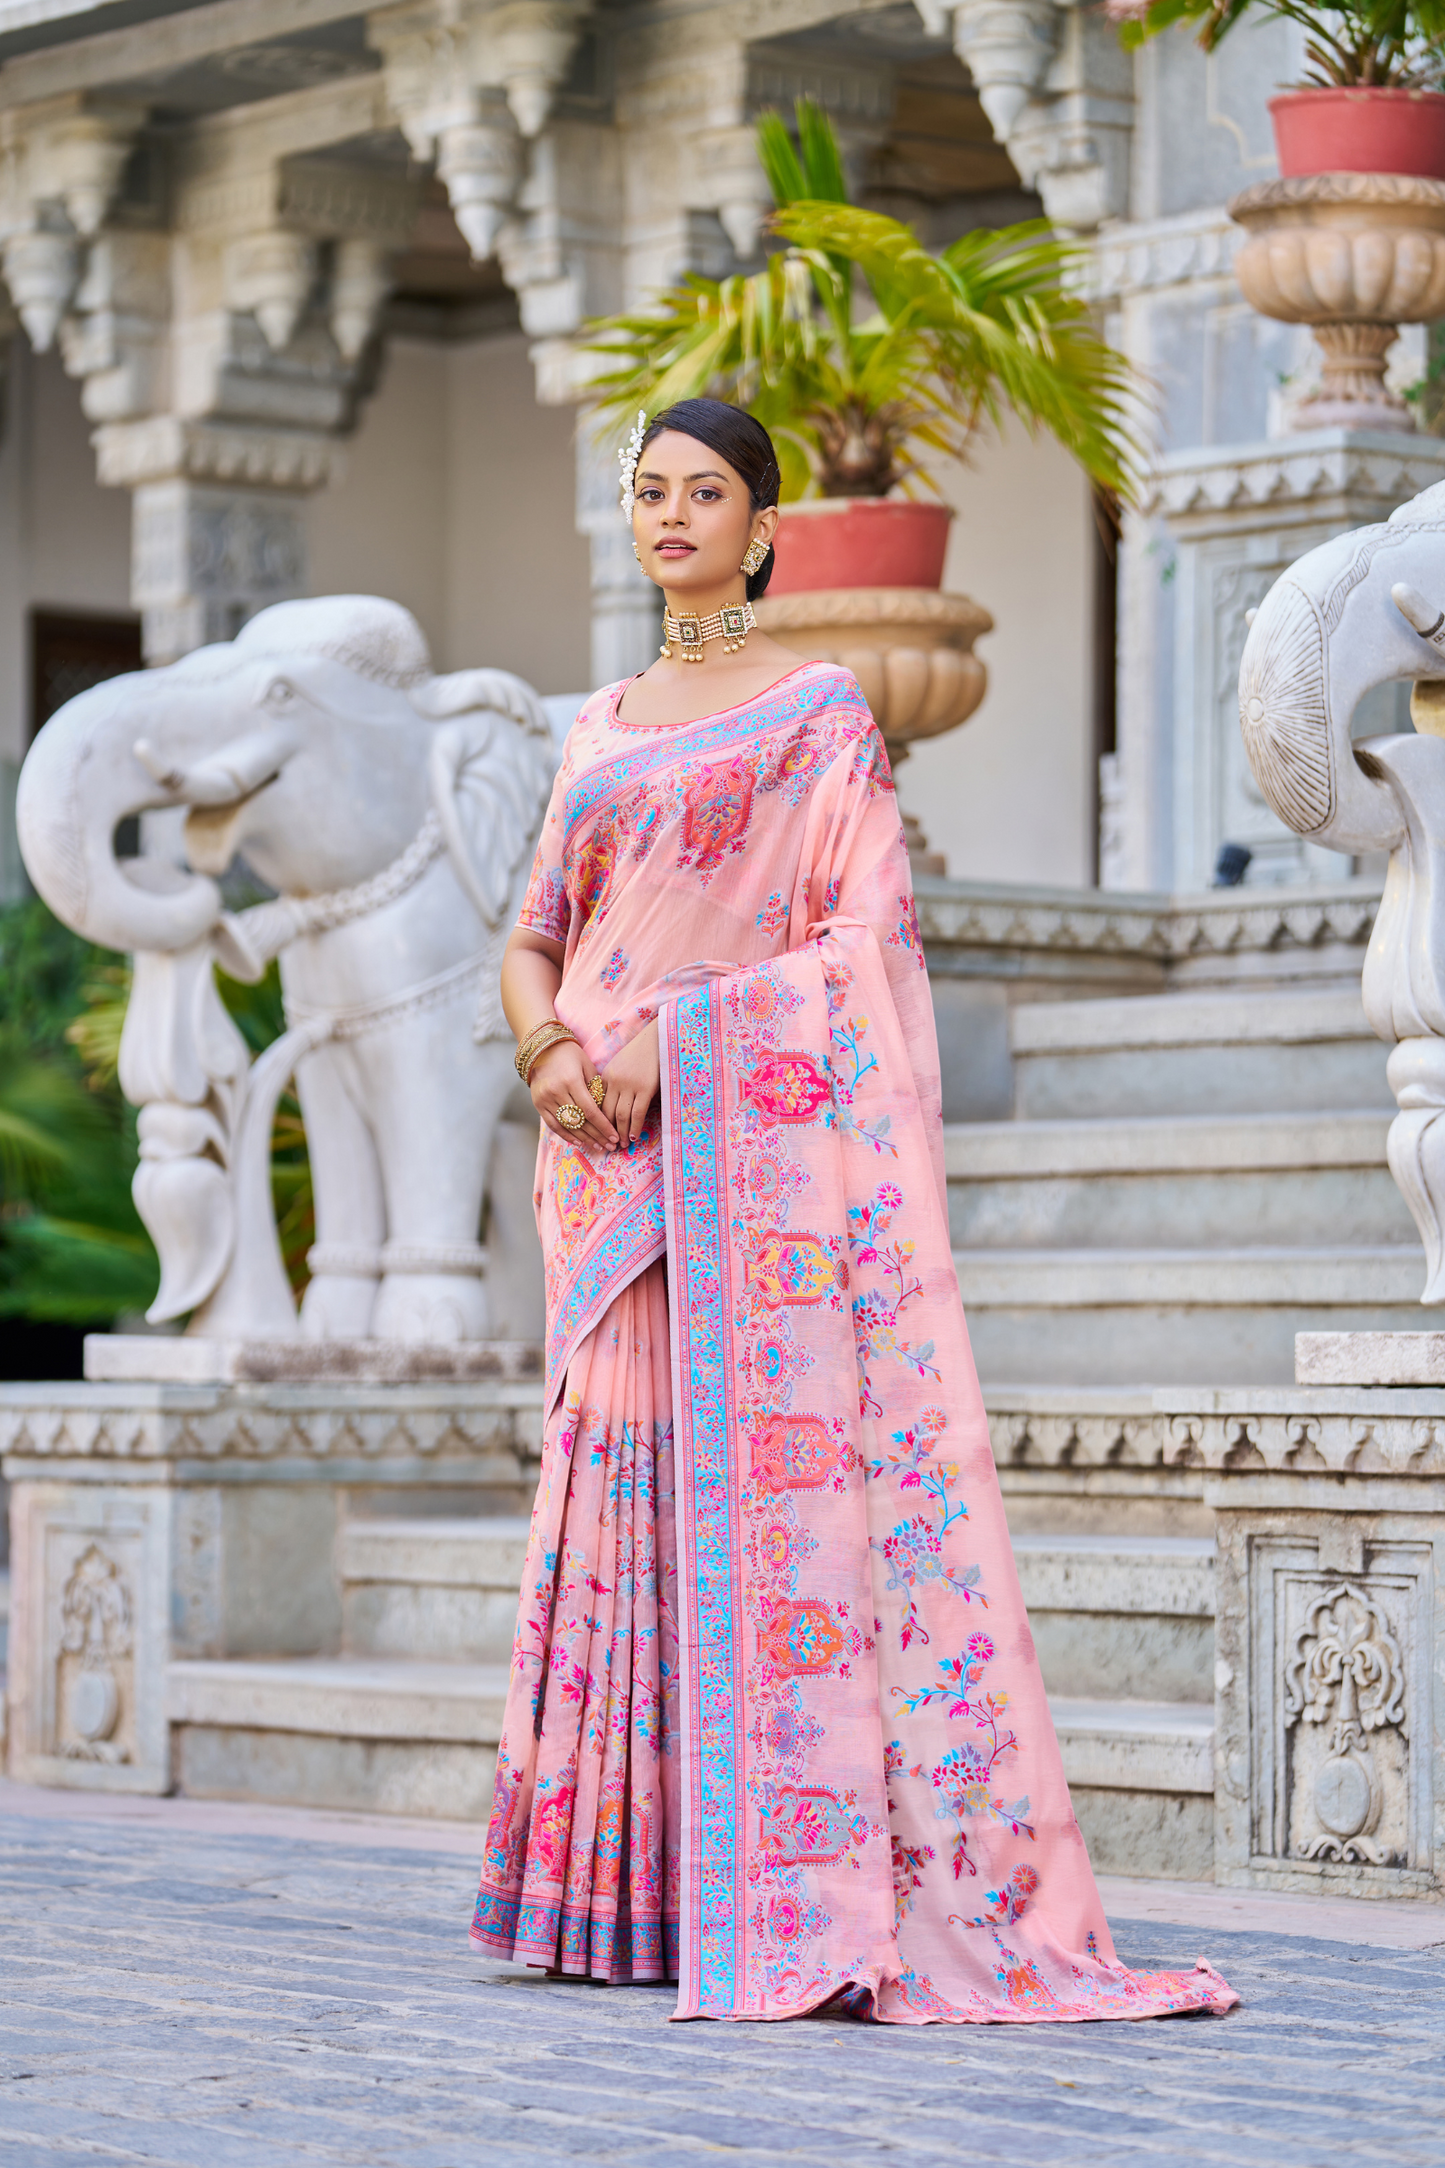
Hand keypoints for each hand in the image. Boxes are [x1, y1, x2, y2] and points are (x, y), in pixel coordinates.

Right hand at [530, 1039, 617, 1151]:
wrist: (543, 1048)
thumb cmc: (571, 1055)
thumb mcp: (587, 1066)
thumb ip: (596, 1089)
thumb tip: (608, 1113)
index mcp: (571, 1081)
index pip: (590, 1111)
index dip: (603, 1126)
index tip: (615, 1137)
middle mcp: (556, 1091)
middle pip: (580, 1121)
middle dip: (597, 1135)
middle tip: (611, 1146)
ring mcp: (545, 1099)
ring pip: (567, 1125)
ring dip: (584, 1138)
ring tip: (598, 1146)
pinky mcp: (538, 1104)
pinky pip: (553, 1125)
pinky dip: (566, 1135)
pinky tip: (579, 1142)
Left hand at [596, 1019, 659, 1146]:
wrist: (659, 1037)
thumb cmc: (643, 1052)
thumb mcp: (622, 1065)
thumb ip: (616, 1082)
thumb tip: (616, 1105)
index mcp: (607, 1075)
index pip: (598, 1104)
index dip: (598, 1121)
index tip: (600, 1133)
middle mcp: (615, 1081)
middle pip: (606, 1112)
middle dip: (607, 1131)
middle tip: (609, 1145)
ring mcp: (630, 1085)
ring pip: (620, 1115)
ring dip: (620, 1133)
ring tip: (621, 1145)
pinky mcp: (645, 1088)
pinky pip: (637, 1113)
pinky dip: (634, 1127)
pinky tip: (634, 1137)